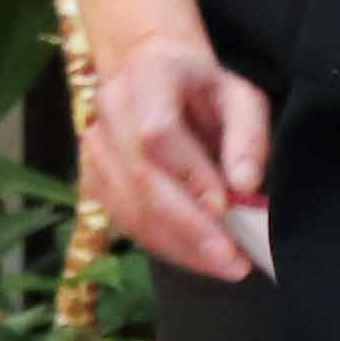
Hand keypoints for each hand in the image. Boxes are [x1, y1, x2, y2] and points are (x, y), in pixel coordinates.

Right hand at [83, 27, 270, 282]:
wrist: (151, 75)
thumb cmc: (203, 89)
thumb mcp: (240, 96)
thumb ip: (248, 137)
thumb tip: (245, 186)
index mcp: (147, 78)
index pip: (157, 133)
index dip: (190, 174)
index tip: (226, 208)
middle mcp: (109, 112)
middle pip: (140, 179)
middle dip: (189, 228)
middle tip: (233, 261)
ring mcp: (92, 147)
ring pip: (130, 209)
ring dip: (180, 247)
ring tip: (226, 265)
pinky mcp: (91, 178)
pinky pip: (125, 222)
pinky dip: (164, 246)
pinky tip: (198, 256)